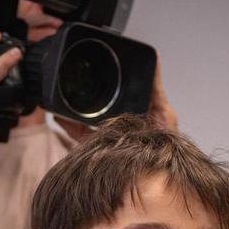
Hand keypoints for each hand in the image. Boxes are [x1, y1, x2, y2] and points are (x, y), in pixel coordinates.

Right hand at [53, 56, 177, 140]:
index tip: (92, 75)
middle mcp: (116, 126)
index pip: (112, 99)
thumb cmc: (168, 145)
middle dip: (83, 100)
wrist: (162, 171)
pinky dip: (68, 127)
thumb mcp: (163, 109)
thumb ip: (156, 86)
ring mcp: (106, 138)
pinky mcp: (98, 149)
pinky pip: (79, 137)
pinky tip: (60, 117)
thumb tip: (156, 57)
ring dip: (71, 112)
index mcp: (129, 115)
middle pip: (94, 110)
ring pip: (83, 122)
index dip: (102, 88)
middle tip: (72, 86)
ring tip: (62, 99)